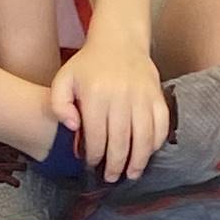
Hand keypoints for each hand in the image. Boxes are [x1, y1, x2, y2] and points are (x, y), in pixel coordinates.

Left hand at [50, 30, 167, 181]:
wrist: (119, 41)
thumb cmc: (88, 65)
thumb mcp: (63, 79)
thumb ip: (58, 104)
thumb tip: (72, 127)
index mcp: (96, 95)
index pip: (96, 136)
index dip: (94, 156)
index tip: (92, 165)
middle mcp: (121, 97)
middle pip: (120, 141)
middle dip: (116, 165)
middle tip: (112, 178)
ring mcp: (143, 97)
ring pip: (143, 138)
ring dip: (138, 160)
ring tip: (132, 174)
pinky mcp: (158, 96)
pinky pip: (161, 126)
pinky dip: (156, 143)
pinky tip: (148, 153)